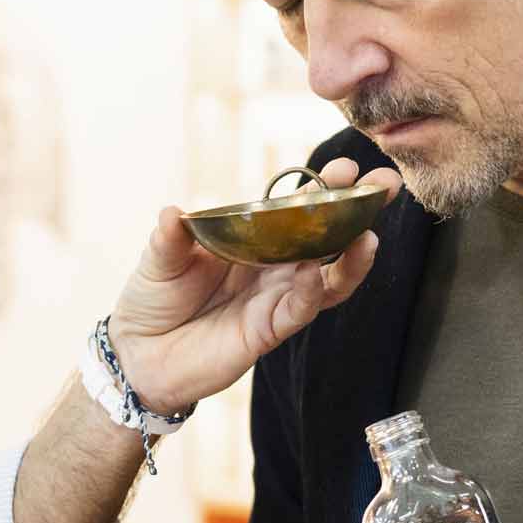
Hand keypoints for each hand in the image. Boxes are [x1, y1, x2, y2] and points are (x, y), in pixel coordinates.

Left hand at [111, 157, 399, 412]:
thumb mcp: (158, 258)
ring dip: (349, 259)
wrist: (138, 354)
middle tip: (384, 186)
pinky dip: (309, 294)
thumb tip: (172, 212)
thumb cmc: (153, 298)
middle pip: (325, 238)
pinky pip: (296, 312)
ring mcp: (273, 299)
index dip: (323, 190)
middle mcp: (272, 267)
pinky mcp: (266, 332)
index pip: (296, 209)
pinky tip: (316, 276)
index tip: (346, 168)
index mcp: (253, 238)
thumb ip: (169, 237)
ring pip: (325, 278)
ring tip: (368, 236)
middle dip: (358, 213)